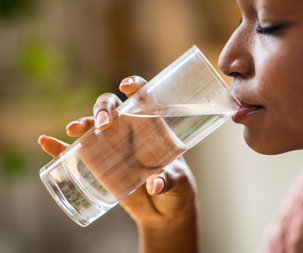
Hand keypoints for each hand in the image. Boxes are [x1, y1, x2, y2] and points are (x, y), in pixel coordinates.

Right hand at [38, 75, 197, 228]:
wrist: (164, 212)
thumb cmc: (177, 190)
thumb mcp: (178, 183)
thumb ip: (168, 181)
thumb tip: (154, 185)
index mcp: (154, 128)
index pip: (143, 99)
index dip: (135, 86)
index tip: (127, 86)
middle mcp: (131, 131)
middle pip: (114, 108)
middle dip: (104, 108)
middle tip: (103, 122)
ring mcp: (113, 147)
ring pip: (93, 126)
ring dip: (83, 122)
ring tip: (74, 129)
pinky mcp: (100, 165)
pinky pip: (76, 153)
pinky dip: (59, 147)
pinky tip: (46, 142)